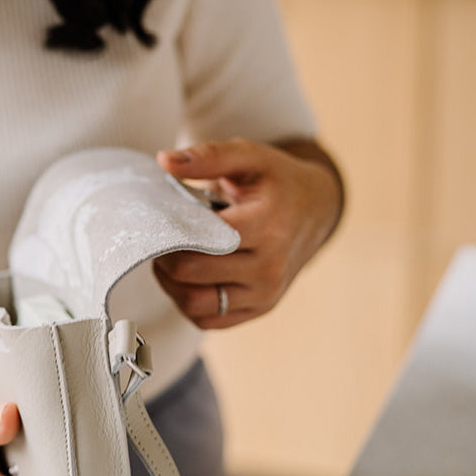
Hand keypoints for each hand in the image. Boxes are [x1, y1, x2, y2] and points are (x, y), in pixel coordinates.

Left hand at [154, 138, 341, 328]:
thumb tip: (164, 161)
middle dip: (164, 254)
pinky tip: (187, 278)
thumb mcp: (248, 156)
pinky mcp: (259, 308)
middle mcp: (270, 265)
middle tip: (160, 237)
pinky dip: (187, 302)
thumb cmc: (276, 181)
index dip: (171, 230)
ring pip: (195, 303)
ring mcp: (266, 292)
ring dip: (170, 283)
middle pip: (191, 272)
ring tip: (170, 258)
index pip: (201, 239)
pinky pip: (207, 319)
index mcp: (267, 224)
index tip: (160, 218)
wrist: (315, 209)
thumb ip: (208, 156)